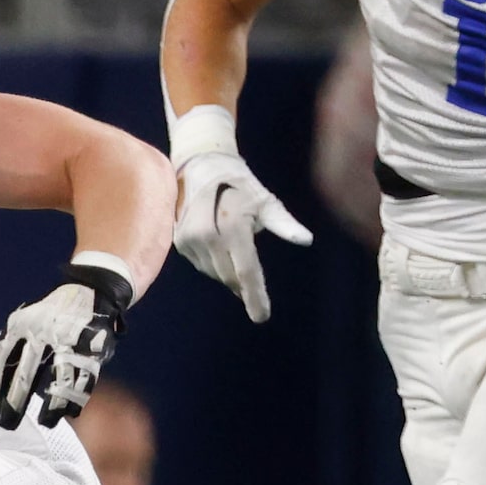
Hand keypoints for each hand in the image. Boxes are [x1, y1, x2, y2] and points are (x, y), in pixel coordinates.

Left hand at [0, 262, 130, 429]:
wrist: (90, 290)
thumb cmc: (48, 315)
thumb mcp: (20, 324)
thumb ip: (1, 350)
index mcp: (20, 327)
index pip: (0, 361)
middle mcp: (42, 334)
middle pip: (26, 374)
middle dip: (15, 403)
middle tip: (7, 424)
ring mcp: (68, 341)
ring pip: (57, 379)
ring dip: (50, 405)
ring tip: (44, 423)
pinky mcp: (91, 349)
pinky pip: (83, 378)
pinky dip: (76, 397)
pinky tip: (68, 413)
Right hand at [174, 151, 312, 324]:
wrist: (201, 167)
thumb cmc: (240, 185)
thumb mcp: (265, 201)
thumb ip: (284, 223)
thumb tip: (306, 239)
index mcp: (232, 227)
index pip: (246, 271)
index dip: (255, 296)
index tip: (262, 316)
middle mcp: (207, 236)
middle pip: (230, 277)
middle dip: (243, 286)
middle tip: (254, 290)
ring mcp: (189, 241)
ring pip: (215, 274)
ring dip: (229, 275)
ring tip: (236, 258)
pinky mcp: (179, 243)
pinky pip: (202, 266)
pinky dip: (215, 265)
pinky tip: (221, 251)